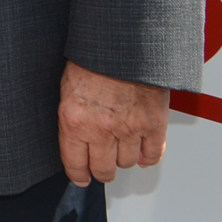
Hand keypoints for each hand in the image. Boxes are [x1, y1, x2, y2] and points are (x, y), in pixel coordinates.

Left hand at [58, 60, 168, 184]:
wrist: (122, 43)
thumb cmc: (92, 58)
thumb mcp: (67, 87)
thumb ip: (73, 116)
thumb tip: (74, 136)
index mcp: (74, 120)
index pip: (74, 163)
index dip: (78, 174)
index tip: (80, 178)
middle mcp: (101, 129)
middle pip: (103, 169)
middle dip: (101, 171)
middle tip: (101, 167)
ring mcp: (130, 129)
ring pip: (127, 163)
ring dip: (123, 158)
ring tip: (120, 148)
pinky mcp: (154, 124)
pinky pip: (153, 154)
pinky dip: (148, 156)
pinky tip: (142, 151)